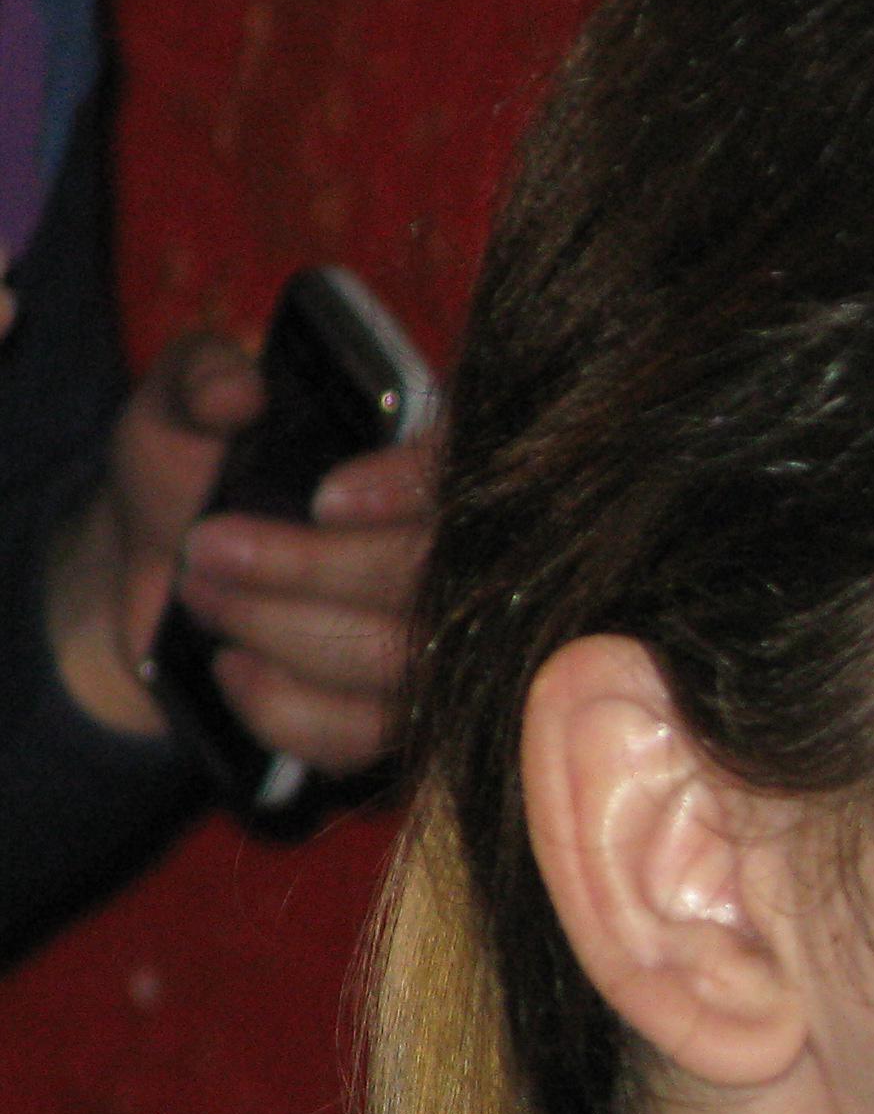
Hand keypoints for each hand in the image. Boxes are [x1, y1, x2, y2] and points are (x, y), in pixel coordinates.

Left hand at [45, 329, 438, 774]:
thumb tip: (238, 392)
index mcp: (433, 452)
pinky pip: (364, 736)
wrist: (164, 568)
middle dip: (311, 571)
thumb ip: (199, 377)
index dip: (413, 490)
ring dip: (285, 635)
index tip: (325, 498)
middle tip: (206, 550)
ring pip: (399, 663)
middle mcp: (462, 551)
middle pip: (437, 580)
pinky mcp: (401, 721)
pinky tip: (233, 669)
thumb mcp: (180, 404)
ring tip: (202, 596)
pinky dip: (287, 709)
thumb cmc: (189, 468)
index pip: (469, 470)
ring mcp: (443, 646)